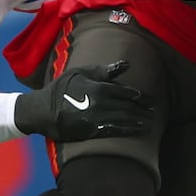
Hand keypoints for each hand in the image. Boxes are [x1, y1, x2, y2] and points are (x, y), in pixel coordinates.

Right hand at [14, 59, 154, 141]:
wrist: (41, 110)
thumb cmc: (61, 88)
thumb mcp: (81, 73)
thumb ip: (104, 70)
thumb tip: (125, 65)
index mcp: (98, 87)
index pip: (125, 92)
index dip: (140, 96)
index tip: (150, 99)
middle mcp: (100, 103)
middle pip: (128, 106)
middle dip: (143, 109)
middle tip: (154, 111)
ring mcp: (96, 118)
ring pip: (125, 119)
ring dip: (140, 121)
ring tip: (151, 123)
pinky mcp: (92, 131)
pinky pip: (116, 131)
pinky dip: (130, 131)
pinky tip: (139, 131)